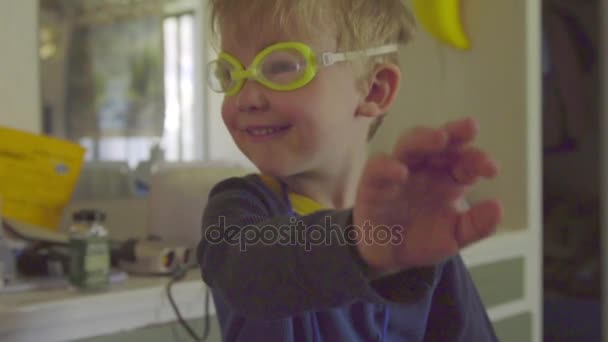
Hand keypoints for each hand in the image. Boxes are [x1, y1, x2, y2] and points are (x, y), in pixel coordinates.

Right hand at [353, 117, 501, 274]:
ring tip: (439, 138)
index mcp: (449, 177)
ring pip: (409, 144)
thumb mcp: (454, 238)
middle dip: (454, 132)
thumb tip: (498, 207)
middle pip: (439, 142)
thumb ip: (476, 226)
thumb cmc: (422, 239)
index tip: (491, 169)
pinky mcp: (373, 183)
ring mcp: (398, 172)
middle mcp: (425, 168)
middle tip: (470, 128)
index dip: (479, 159)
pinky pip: (377, 167)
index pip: (465, 160)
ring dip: (423, 138)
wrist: (387, 256)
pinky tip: (400, 172)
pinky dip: (387, 166)